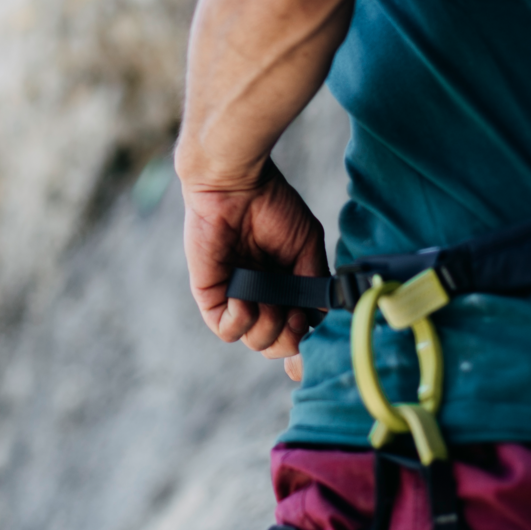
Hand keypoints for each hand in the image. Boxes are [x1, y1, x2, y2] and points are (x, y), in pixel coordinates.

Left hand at [181, 158, 327, 366]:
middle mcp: (261, 297)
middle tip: (293, 317)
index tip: (309, 336)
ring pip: (254, 341)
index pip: (295, 332)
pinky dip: (241, 321)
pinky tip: (245, 298)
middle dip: (289, 339)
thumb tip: (320, 318)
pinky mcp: (210, 295)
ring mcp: (235, 298)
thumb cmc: (273, 206)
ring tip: (270, 300)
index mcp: (285, 288)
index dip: (304, 344)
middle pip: (275, 345)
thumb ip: (314, 282)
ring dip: (268, 327)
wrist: (236, 184)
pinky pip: (226, 330)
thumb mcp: (307, 244)